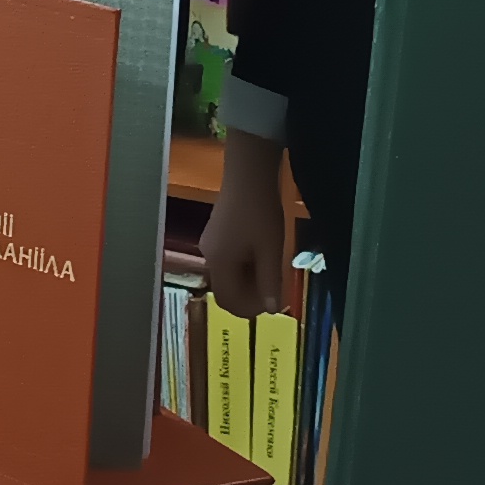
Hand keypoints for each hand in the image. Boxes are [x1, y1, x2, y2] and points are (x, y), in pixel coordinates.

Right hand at [205, 130, 293, 318]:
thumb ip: (270, 282)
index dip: (249, 310)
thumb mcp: (271, 250)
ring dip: (248, 280)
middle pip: (225, 290)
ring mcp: (210, 243)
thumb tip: (271, 310)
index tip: (272, 304)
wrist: (249, 174)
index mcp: (219, 263)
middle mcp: (209, 256)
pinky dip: (244, 266)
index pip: (227, 301)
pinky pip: (228, 260)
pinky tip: (262, 254)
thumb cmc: (261, 213)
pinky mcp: (216, 233)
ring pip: (228, 275)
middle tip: (275, 290)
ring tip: (272, 271)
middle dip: (249, 296)